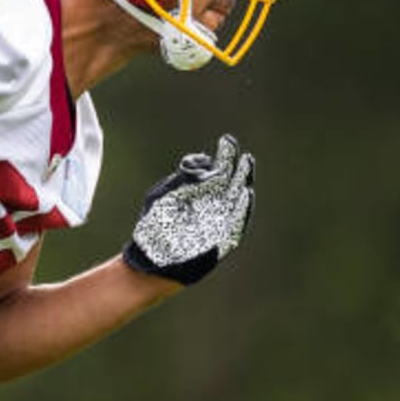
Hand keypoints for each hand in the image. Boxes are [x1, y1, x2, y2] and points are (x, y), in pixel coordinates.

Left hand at [123, 134, 254, 284]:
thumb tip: (201, 162)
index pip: (219, 168)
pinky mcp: (224, 239)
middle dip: (238, 166)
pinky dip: (242, 210)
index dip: (225, 154)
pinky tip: (245, 194)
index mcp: (200, 191)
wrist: (152, 259)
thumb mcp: (163, 196)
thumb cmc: (154, 226)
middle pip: (232, 181)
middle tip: (242, 153)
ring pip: (238, 199)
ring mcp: (220, 221)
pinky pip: (238, 223)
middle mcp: (214, 204)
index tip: (226, 141)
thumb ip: (182, 179)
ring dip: (244, 182)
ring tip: (247, 166)